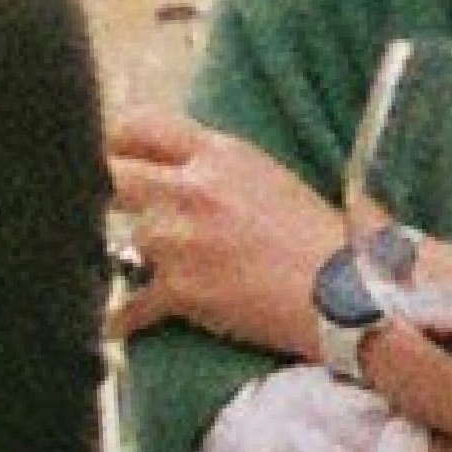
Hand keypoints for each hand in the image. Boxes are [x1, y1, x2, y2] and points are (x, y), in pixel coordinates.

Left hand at [108, 114, 348, 357]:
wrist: (346, 292)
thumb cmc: (319, 235)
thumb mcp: (267, 175)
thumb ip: (214, 165)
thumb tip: (176, 169)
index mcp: (218, 153)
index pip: (139, 125)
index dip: (115, 141)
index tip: (110, 156)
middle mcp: (193, 189)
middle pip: (112, 176)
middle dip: (107, 194)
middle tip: (105, 208)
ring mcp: (181, 240)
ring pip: (129, 242)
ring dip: (137, 258)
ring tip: (155, 270)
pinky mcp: (181, 290)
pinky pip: (132, 306)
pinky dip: (124, 319)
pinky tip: (114, 325)